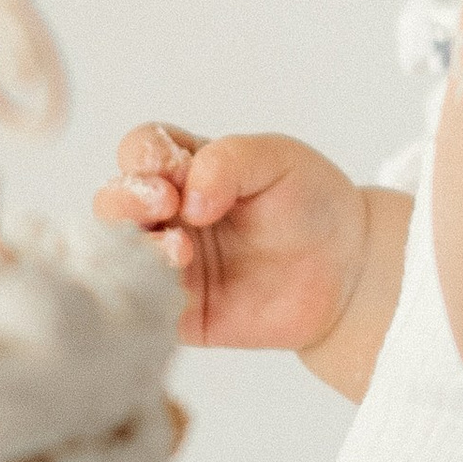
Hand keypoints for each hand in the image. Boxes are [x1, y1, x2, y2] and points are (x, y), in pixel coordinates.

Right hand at [96, 123, 371, 353]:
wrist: (350, 269)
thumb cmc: (311, 204)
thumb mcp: (278, 160)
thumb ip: (228, 162)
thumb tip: (188, 199)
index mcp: (186, 167)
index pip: (140, 151)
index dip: (146, 156)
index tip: (176, 171)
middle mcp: (168, 214)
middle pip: (112, 202)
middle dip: (125, 200)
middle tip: (165, 204)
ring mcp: (171, 263)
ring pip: (117, 256)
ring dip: (137, 248)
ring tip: (181, 250)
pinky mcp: (180, 311)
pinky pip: (142, 308)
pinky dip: (145, 297)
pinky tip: (175, 288)